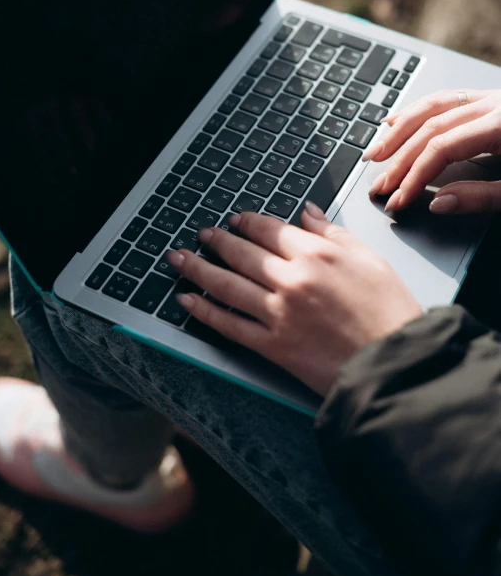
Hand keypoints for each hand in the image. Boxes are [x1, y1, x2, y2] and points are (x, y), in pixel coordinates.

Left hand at [167, 207, 420, 396]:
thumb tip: (307, 212)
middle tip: (202, 234)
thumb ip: (332, 233)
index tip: (235, 220)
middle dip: (216, 241)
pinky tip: (188, 300)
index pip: (269, 230)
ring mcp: (278, 313)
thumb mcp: (369, 259)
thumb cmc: (390, 311)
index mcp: (316, 254)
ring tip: (179, 259)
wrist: (395, 363)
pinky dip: (205, 312)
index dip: (247, 223)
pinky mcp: (273, 345)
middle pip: (241, 253)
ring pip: (227, 285)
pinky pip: (230, 325)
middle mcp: (291, 278)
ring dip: (197, 269)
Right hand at [364, 89, 500, 213]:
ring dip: (399, 131)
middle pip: (430, 127)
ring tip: (377, 153)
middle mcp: (493, 105)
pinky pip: (445, 99)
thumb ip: (482, 197)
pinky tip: (397, 121)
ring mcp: (490, 99)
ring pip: (431, 107)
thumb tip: (439, 203)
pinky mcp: (490, 102)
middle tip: (380, 185)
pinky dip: (417, 111)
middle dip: (400, 160)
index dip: (414, 175)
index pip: (441, 147)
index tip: (399, 198)